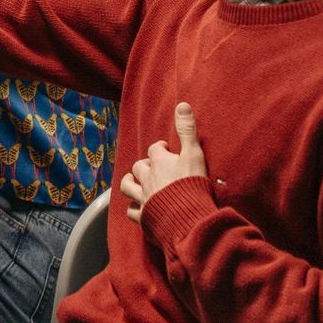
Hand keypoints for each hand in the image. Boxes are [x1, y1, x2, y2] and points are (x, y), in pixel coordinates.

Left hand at [119, 102, 207, 224]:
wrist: (188, 218)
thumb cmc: (192, 185)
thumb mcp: (194, 154)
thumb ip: (187, 130)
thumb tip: (182, 104)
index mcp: (159, 163)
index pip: (155, 149)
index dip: (161, 148)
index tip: (168, 150)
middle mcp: (147, 178)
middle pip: (139, 166)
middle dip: (144, 164)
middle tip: (155, 167)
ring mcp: (144, 198)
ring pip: (127, 186)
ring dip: (129, 182)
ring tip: (135, 181)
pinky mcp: (144, 216)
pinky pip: (132, 211)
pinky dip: (133, 208)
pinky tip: (138, 207)